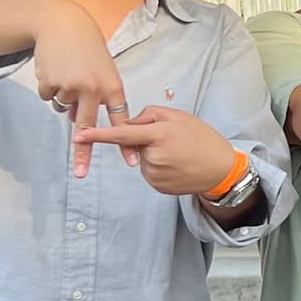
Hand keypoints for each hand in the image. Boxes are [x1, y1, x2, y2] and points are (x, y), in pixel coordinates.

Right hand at [31, 0, 130, 176]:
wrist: (64, 24)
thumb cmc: (88, 50)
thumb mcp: (103, 71)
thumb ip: (97, 98)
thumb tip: (79, 123)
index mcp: (112, 86)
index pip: (121, 120)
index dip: (126, 142)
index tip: (132, 162)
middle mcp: (93, 89)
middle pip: (86, 127)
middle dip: (84, 152)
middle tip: (81, 174)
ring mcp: (71, 87)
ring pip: (63, 109)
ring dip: (63, 97)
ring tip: (68, 73)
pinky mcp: (51, 83)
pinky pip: (48, 98)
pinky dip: (50, 88)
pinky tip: (55, 70)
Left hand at [73, 106, 234, 195]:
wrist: (221, 169)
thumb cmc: (203, 139)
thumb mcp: (180, 116)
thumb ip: (151, 114)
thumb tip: (130, 122)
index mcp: (158, 135)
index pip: (122, 133)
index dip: (98, 135)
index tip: (78, 135)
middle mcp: (153, 156)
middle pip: (135, 144)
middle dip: (146, 140)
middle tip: (174, 141)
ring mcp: (154, 174)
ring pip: (141, 159)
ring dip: (153, 155)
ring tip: (178, 155)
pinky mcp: (156, 186)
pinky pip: (148, 172)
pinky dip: (159, 167)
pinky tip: (176, 166)